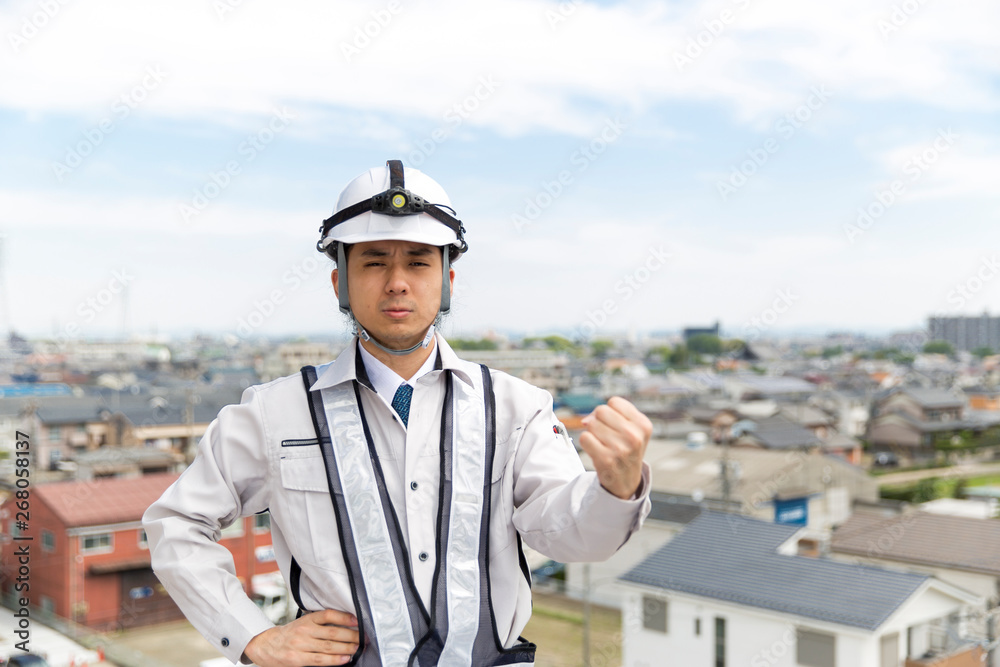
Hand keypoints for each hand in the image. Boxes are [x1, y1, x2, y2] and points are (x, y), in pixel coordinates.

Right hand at [242, 609, 359, 665]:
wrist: (265, 646)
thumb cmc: (288, 635)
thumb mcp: (302, 623)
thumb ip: (319, 624)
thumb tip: (344, 625)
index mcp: (307, 619)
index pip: (328, 615)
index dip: (344, 617)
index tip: (357, 620)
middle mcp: (304, 630)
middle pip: (332, 632)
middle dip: (351, 635)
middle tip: (363, 637)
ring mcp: (301, 645)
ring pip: (328, 646)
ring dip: (346, 648)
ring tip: (357, 648)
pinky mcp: (298, 659)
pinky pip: (320, 660)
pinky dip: (335, 660)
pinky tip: (345, 658)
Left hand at [579, 396, 651, 499]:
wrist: (626, 481)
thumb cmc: (626, 450)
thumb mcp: (632, 430)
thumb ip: (612, 415)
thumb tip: (586, 420)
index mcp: (643, 425)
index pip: (614, 402)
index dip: (610, 411)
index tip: (615, 424)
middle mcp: (634, 436)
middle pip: (601, 410)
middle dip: (599, 420)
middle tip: (606, 435)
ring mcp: (620, 448)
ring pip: (591, 424)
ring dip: (593, 433)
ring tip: (603, 444)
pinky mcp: (605, 459)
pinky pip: (584, 437)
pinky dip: (587, 443)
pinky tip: (597, 450)